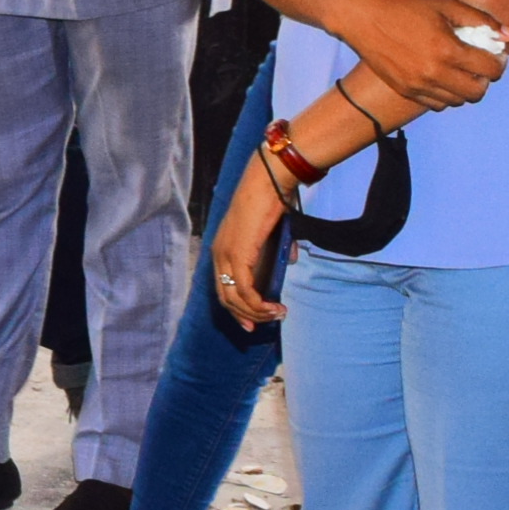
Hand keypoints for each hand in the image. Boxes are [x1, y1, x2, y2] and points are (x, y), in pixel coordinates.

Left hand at [210, 148, 291, 328]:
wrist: (268, 182)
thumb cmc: (271, 200)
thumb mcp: (273, 231)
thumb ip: (278, 250)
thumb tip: (289, 261)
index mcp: (222, 248)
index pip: (223, 286)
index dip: (236, 308)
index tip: (252, 322)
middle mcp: (218, 254)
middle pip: (226, 297)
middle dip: (245, 317)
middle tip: (261, 328)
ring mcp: (226, 255)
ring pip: (236, 299)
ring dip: (257, 313)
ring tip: (278, 315)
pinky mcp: (238, 256)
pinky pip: (246, 291)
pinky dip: (260, 305)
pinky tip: (275, 308)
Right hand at [328, 0, 508, 111]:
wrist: (362, 17)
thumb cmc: (406, 6)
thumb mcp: (446, 4)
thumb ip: (482, 20)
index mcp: (446, 49)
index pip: (490, 70)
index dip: (499, 63)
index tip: (495, 55)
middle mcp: (433, 72)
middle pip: (476, 93)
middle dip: (485, 80)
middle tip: (481, 66)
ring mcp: (417, 85)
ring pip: (457, 101)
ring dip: (466, 89)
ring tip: (462, 71)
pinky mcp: (405, 90)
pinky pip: (437, 104)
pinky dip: (447, 95)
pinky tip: (444, 77)